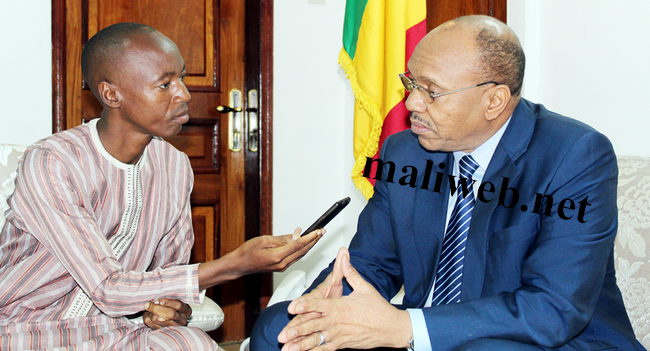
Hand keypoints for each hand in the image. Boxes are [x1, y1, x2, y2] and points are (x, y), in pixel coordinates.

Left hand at [143, 299, 192, 329]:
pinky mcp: (164, 331)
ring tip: (149, 309)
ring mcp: (173, 327)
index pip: (178, 306)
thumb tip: (156, 302)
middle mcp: (181, 320)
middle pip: (169, 314)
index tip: (158, 301)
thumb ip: (168, 301)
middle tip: (147, 304)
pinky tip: (148, 314)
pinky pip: (151, 325)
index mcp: (186, 310)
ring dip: (151, 313)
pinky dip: (146, 318)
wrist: (174, 319)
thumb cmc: (174, 307)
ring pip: (158, 320)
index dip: (167, 302)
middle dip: (156, 308)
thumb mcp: (175, 301)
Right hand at [198, 228, 322, 289]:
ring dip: (309, 245)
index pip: (299, 245)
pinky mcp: (281, 267)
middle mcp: (282, 264)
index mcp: (278, 257)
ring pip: (300, 255)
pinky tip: (303, 242)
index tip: (318, 231)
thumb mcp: (264, 240)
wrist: (239, 265)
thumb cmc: (248, 252)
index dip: (310, 237)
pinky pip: (295, 257)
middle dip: (314, 241)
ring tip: (316, 235)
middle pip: (303, 251)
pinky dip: (301, 249)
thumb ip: (282, 239)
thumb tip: (296, 235)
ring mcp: (282, 267)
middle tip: (322, 231)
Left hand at [278, 248, 411, 350]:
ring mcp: (339, 335)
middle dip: (297, 330)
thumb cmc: (378, 308)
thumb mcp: (364, 287)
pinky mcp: (342, 344)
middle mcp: (337, 321)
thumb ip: (350, 272)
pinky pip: (325, 349)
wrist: (391, 328)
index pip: (319, 305)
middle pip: (314, 325)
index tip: (292, 308)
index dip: (304, 306)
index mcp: (340, 306)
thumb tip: (344, 256)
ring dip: (301, 345)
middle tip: (283, 334)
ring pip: (317, 341)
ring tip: (288, 349)